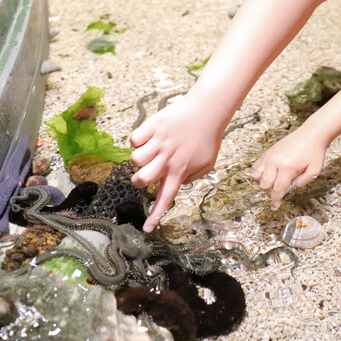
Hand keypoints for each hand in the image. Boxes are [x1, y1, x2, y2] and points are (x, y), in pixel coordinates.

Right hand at [129, 95, 224, 231]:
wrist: (207, 111)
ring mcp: (159, 142)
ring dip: (139, 157)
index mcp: (180, 171)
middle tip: (147, 172)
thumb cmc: (207, 137)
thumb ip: (191, 177)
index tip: (146, 229)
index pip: (165, 199)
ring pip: (134, 159)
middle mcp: (167, 159)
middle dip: (138, 180)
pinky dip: (138, 139)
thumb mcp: (207, 163)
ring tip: (150, 150)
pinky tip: (149, 136)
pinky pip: (134, 138)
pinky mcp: (153, 126)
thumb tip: (177, 183)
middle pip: (140, 179)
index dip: (154, 215)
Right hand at [251, 126, 326, 209]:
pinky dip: (259, 172)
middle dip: (271, 190)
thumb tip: (292, 185)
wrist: (311, 134)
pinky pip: (256, 166)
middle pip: (264, 184)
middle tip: (280, 188)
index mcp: (287, 168)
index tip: (275, 206)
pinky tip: (269, 173)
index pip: (277, 189)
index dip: (275, 200)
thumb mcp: (315, 170)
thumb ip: (303, 182)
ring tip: (274, 180)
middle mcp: (275, 162)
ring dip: (263, 182)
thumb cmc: (314, 152)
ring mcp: (269, 156)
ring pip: (257, 176)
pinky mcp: (268, 152)